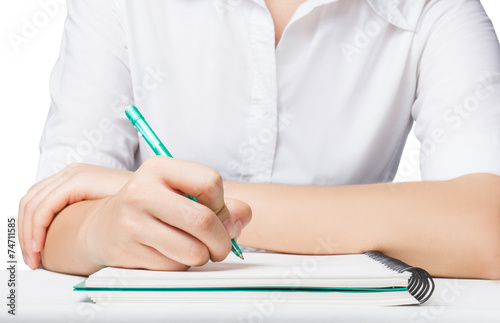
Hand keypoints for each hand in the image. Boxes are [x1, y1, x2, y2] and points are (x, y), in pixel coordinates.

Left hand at [19, 163, 131, 268]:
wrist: (159, 195)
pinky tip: (41, 246)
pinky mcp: (78, 180)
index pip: (40, 202)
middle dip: (24, 233)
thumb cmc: (141, 209)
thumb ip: (91, 220)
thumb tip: (74, 243)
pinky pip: (44, 206)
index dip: (30, 229)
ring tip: (35, 258)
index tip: (36, 254)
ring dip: (27, 234)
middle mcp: (72, 172)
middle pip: (31, 202)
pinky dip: (37, 228)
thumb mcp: (108, 215)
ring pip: (33, 205)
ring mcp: (74, 173)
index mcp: (76, 178)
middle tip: (31, 260)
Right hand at [81, 156, 250, 269]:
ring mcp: (132, 223)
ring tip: (192, 247)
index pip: (210, 182)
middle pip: (204, 221)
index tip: (215, 212)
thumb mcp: (181, 192)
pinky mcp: (127, 252)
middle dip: (222, 241)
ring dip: (202, 256)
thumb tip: (242, 217)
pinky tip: (168, 252)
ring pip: (192, 251)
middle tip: (220, 246)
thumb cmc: (153, 207)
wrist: (103, 226)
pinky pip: (173, 267)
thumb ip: (220, 203)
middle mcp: (142, 192)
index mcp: (159, 168)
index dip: (221, 203)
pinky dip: (180, 265)